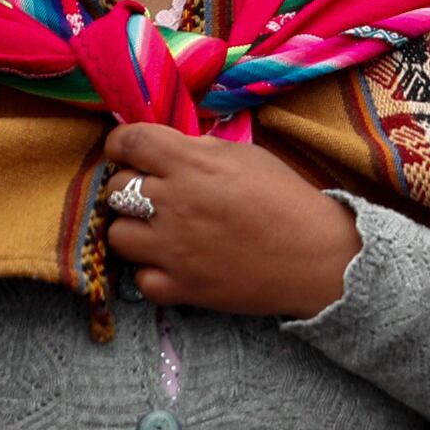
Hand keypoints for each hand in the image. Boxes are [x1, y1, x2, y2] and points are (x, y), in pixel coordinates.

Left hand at [98, 124, 364, 316]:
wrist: (315, 256)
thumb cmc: (286, 198)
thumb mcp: (245, 155)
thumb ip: (199, 150)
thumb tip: (167, 151)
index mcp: (190, 163)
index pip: (128, 142)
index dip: (121, 145)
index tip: (128, 152)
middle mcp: (172, 203)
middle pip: (114, 188)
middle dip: (130, 186)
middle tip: (154, 193)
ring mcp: (172, 249)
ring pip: (116, 234)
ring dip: (133, 229)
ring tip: (158, 230)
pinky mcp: (179, 287)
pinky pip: (138, 277)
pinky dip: (152, 271)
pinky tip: (173, 263)